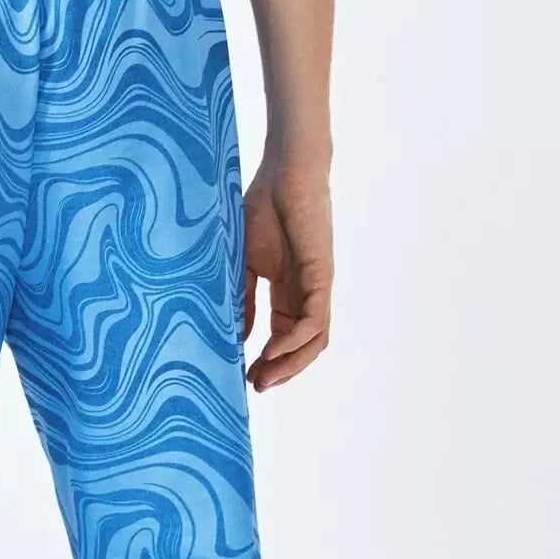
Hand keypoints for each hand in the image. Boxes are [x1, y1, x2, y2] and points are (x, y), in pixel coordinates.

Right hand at [242, 160, 333, 392]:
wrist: (284, 171)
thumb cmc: (263, 207)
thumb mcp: (245, 263)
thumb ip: (243, 299)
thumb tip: (238, 336)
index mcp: (287, 290)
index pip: (283, 336)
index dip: (266, 360)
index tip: (243, 375)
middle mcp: (306, 293)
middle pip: (302, 346)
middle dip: (279, 371)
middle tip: (254, 386)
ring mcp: (316, 286)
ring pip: (313, 341)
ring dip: (291, 365)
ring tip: (264, 377)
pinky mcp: (321, 276)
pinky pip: (314, 321)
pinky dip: (295, 342)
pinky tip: (271, 352)